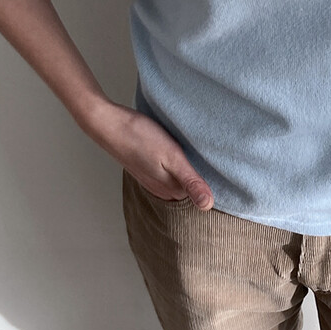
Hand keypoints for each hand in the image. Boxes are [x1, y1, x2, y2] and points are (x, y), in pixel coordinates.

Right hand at [82, 99, 214, 209]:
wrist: (109, 124)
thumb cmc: (140, 137)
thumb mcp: (172, 157)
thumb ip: (190, 181)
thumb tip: (208, 206)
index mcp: (171, 189)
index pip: (200, 194)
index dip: (211, 181)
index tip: (221, 168)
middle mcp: (161, 189)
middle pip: (189, 188)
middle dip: (200, 177)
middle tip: (212, 158)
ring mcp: (152, 179)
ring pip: (177, 179)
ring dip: (187, 169)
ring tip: (197, 153)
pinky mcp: (146, 168)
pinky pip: (167, 172)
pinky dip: (174, 164)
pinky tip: (176, 151)